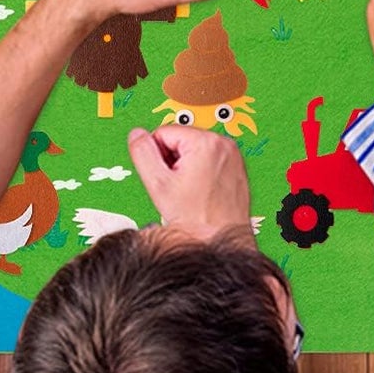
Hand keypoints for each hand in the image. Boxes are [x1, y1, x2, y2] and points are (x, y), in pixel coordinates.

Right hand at [127, 125, 251, 239]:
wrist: (220, 240)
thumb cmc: (197, 219)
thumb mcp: (159, 184)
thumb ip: (142, 153)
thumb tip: (137, 134)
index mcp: (206, 142)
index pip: (163, 132)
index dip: (156, 156)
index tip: (166, 177)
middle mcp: (224, 143)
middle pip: (179, 140)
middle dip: (171, 162)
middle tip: (177, 187)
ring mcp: (232, 155)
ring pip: (193, 151)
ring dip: (185, 168)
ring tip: (189, 191)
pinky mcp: (236, 166)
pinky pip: (208, 160)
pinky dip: (200, 173)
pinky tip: (200, 191)